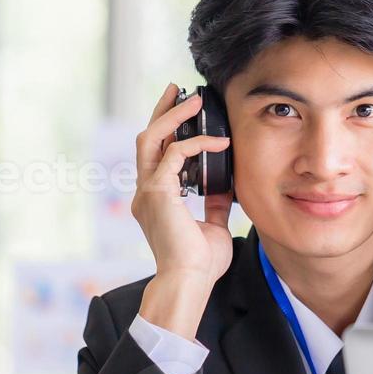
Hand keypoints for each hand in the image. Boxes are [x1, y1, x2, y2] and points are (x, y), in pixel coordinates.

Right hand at [131, 83, 233, 336]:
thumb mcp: (213, 227)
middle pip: (147, 139)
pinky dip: (197, 144)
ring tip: (193, 99)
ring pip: (151, 139)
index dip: (169, 132)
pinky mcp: (158, 193)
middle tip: (178, 90)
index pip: (157, 156)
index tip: (186, 114)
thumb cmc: (199, 264)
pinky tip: (219, 142)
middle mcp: (146, 192)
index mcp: (155, 200)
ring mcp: (148, 191)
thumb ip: (215, 204)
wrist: (188, 283)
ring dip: (172, 116)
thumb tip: (226, 186)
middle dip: (162, 111)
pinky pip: (175, 154)